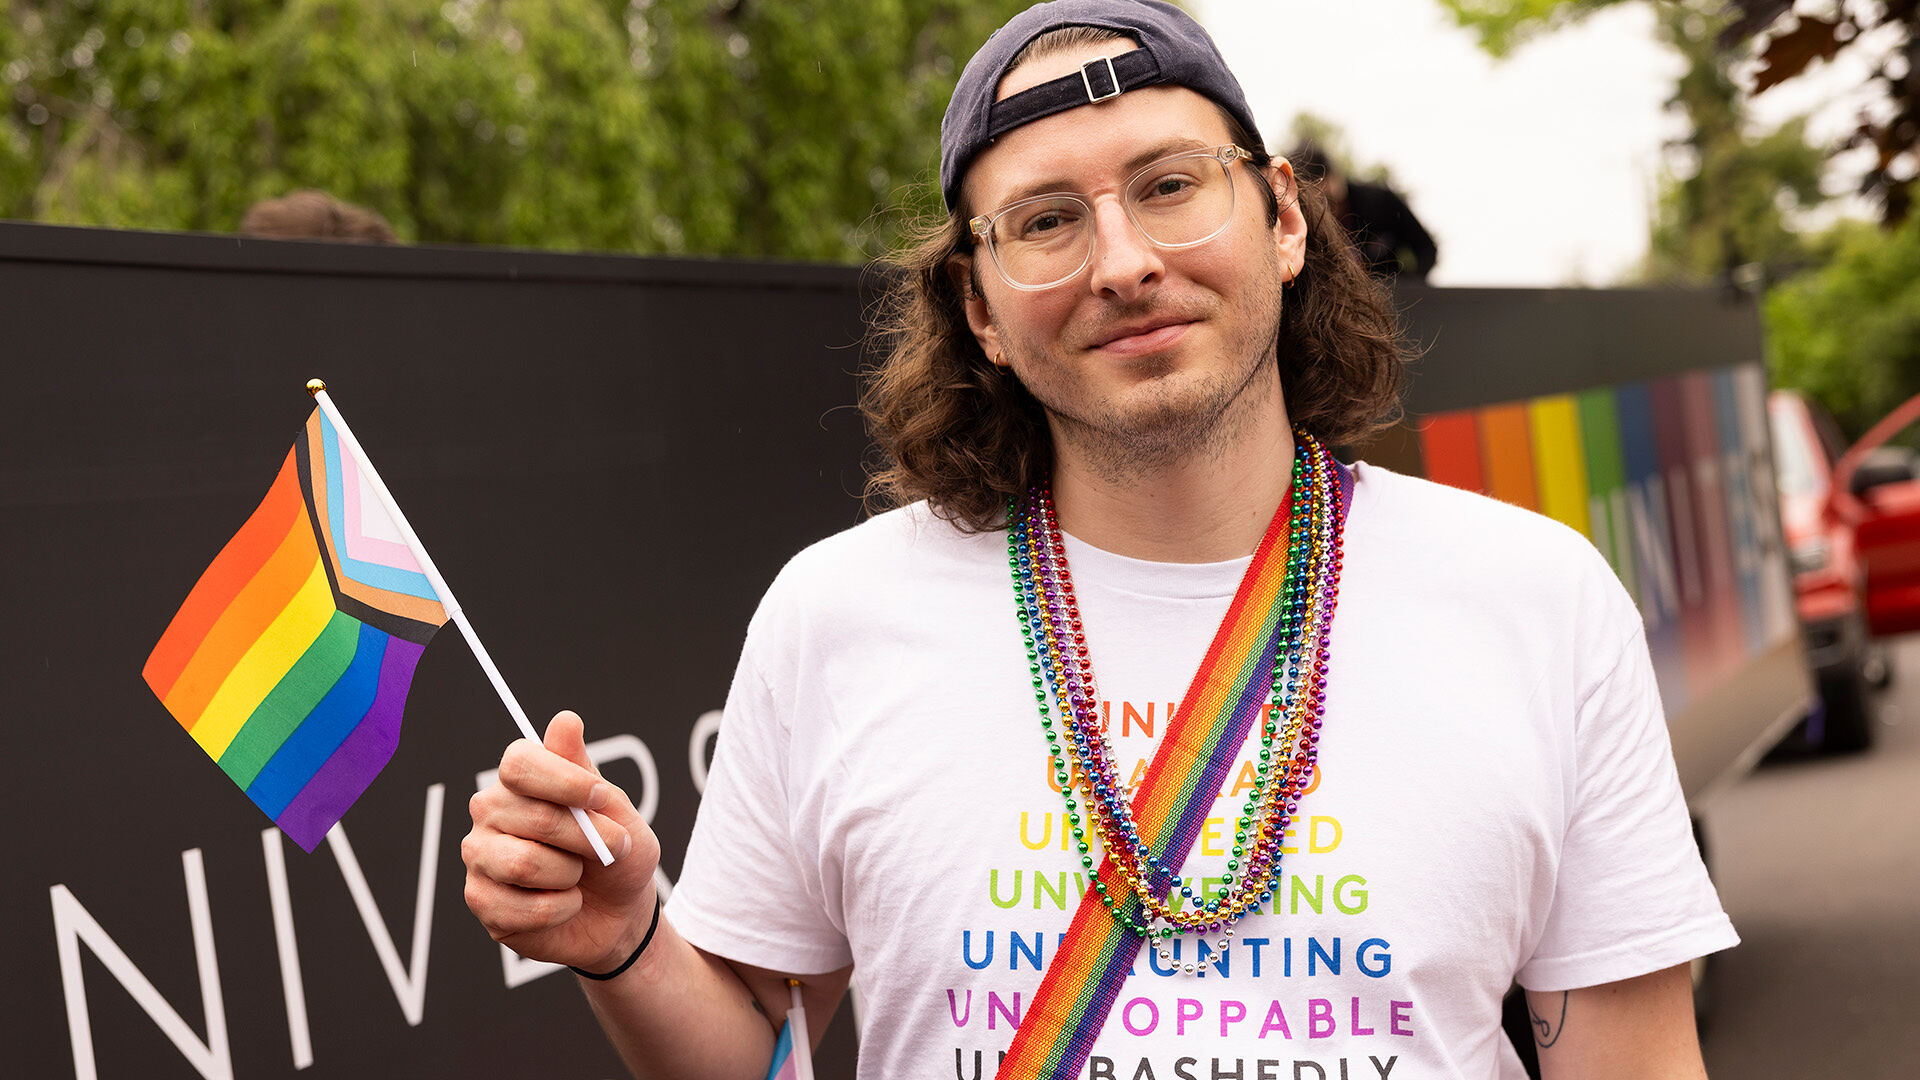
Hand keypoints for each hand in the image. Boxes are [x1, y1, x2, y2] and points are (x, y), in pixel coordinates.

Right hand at [462, 711, 660, 972]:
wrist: (621, 912)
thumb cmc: (617, 852)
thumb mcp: (614, 809)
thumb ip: (584, 770)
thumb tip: (565, 720)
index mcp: (519, 779)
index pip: (520, 763)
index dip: (565, 781)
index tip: (601, 797)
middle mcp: (490, 811)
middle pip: (532, 816)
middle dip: (586, 838)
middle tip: (611, 848)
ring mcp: (480, 855)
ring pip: (524, 863)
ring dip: (570, 876)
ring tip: (578, 877)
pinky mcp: (480, 900)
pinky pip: (521, 908)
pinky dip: (560, 909)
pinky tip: (565, 903)